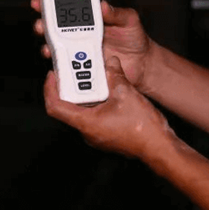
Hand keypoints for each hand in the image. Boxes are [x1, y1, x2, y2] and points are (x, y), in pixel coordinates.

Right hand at [31, 0, 154, 91]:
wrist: (142, 64)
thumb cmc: (136, 38)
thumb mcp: (129, 21)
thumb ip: (117, 13)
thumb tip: (103, 5)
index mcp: (92, 19)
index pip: (69, 8)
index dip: (52, 4)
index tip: (40, 2)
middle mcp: (82, 33)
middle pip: (56, 27)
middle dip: (44, 25)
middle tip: (40, 24)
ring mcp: (81, 50)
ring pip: (58, 47)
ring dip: (49, 46)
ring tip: (48, 47)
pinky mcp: (83, 66)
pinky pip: (68, 66)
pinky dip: (61, 65)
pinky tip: (59, 65)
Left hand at [44, 56, 172, 160]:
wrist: (159, 146)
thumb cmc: (142, 129)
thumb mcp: (126, 93)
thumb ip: (115, 75)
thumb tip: (111, 63)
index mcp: (86, 123)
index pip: (55, 107)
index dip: (50, 89)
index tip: (53, 76)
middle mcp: (88, 131)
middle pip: (69, 106)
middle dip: (73, 86)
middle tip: (76, 70)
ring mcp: (97, 134)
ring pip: (84, 110)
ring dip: (88, 93)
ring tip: (95, 77)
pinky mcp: (106, 133)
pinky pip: (95, 115)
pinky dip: (98, 101)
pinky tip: (109, 90)